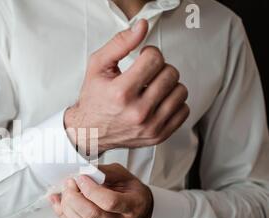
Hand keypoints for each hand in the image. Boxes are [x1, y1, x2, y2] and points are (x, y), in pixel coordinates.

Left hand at [49, 163, 152, 217]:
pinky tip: (57, 202)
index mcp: (133, 205)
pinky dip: (63, 215)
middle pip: (92, 215)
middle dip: (74, 197)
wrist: (140, 209)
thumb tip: (82, 171)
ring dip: (67, 207)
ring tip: (63, 192)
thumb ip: (104, 172)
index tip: (81, 178)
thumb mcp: (123, 174)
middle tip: (69, 183)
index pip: (109, 202)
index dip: (91, 190)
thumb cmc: (131, 190)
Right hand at [65, 19, 189, 152]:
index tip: (143, 58)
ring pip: (180, 91)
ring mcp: (149, 126)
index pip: (154, 59)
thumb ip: (120, 43)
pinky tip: (159, 101)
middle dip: (160, 68)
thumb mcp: (98, 66)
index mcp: (121, 92)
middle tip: (148, 73)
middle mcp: (137, 111)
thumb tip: (141, 28)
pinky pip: (183, 111)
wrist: (89, 131)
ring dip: (169, 85)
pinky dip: (174, 103)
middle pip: (170, 74)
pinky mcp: (158, 136)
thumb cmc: (94, 100)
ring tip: (154, 87)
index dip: (150, 53)